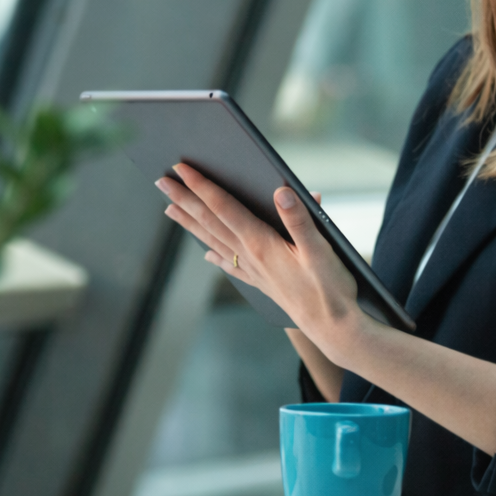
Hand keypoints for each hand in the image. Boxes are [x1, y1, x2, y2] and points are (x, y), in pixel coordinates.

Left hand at [156, 165, 367, 361]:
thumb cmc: (331, 288)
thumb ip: (300, 220)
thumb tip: (281, 191)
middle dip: (185, 200)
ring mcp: (254, 271)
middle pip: (210, 222)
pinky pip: (230, 265)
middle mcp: (251, 256)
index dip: (202, 186)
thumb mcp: (321, 250)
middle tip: (161, 181)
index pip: (224, 208)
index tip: (182, 168)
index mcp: (262, 244)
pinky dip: (215, 256)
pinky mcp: (262, 283)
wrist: (334, 327)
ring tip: (170, 210)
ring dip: (190, 224)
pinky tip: (207, 255)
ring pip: (213, 241)